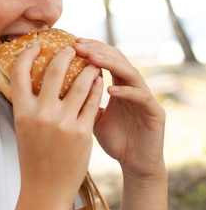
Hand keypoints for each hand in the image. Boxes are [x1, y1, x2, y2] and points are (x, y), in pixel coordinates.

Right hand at [10, 43, 102, 200]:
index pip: (20, 72)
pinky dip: (97, 89)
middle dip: (66, 54)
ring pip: (81, 83)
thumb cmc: (33, 158)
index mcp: (22, 112)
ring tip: (93, 63)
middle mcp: (41, 114)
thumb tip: (35, 79)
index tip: (37, 45)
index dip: (28, 53)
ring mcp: (63, 123)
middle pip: (55, 70)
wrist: (45, 189)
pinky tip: (99, 83)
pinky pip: (93, 102)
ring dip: (89, 68)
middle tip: (73, 49)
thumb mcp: (24, 129)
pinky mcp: (82, 132)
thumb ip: (28, 105)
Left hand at [75, 39, 165, 178]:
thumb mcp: (92, 119)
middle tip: (79, 45)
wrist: (135, 165)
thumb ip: (82, 102)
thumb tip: (54, 89)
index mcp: (119, 86)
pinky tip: (110, 89)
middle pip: (119, 59)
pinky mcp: (156, 112)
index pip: (106, 59)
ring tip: (92, 59)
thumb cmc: (114, 141)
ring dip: (111, 64)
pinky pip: (141, 96)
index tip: (72, 44)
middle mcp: (134, 87)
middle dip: (98, 50)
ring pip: (131, 72)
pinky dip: (126, 92)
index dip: (91, 49)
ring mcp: (146, 98)